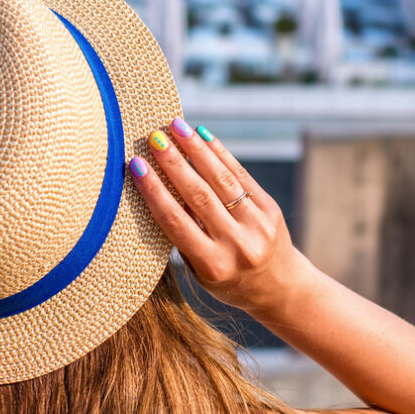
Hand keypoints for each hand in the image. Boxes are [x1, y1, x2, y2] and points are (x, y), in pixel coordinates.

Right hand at [127, 117, 316, 321]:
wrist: (278, 286)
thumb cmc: (228, 279)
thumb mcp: (201, 271)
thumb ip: (184, 237)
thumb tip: (159, 188)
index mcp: (212, 264)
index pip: (176, 220)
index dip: (154, 191)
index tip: (136, 165)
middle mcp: (236, 244)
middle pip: (198, 196)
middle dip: (173, 163)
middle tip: (154, 138)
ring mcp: (257, 225)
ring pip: (222, 180)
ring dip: (196, 150)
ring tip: (177, 126)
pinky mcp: (269, 210)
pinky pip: (241, 176)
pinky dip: (221, 153)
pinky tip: (203, 135)